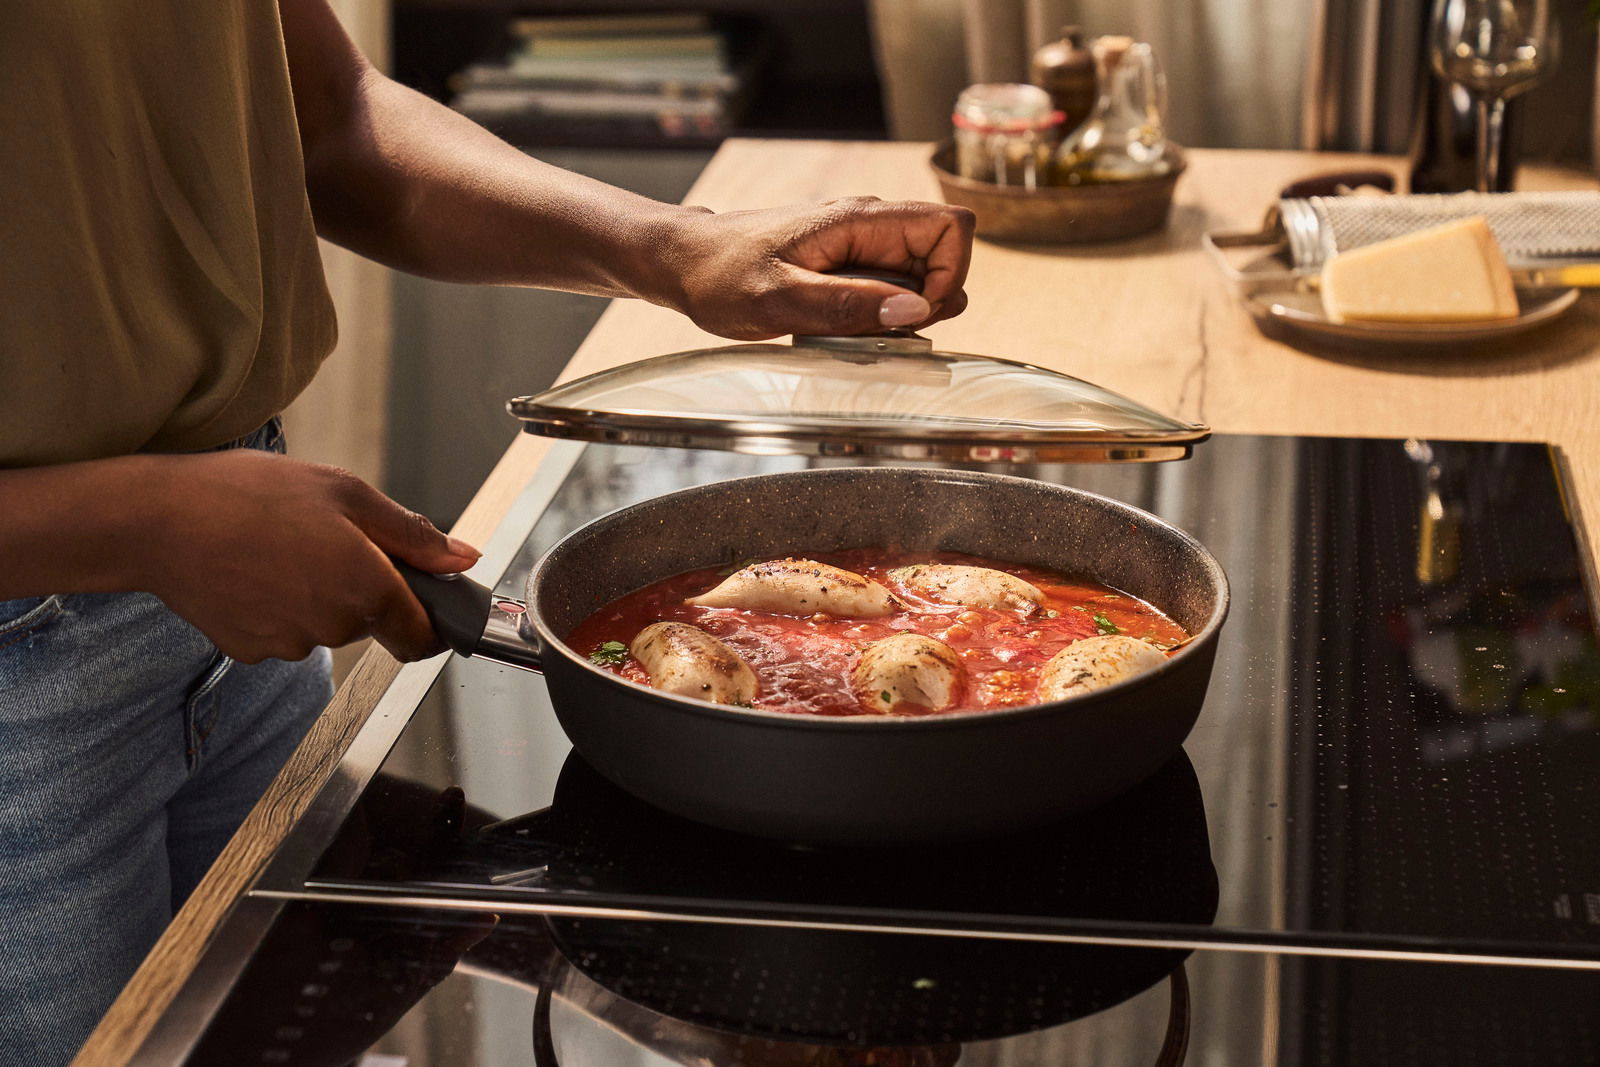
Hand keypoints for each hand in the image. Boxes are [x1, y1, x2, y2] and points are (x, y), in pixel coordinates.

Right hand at [140, 450, 479, 663]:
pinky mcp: (250, 650)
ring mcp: (289, 644)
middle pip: (372, 622)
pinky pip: (284, 633)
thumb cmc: (251, 494)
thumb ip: (413, 534)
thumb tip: (463, 558)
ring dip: (319, 596)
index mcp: (367, 587)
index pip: (422, 637)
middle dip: (363, 589)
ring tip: (281, 548)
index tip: (424, 602)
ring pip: (326, 627)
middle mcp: (333, 626)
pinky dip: (279, 608)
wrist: (159, 520)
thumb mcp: (346, 493)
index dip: (430, 622)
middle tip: (326, 540)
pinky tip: (254, 571)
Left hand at [658, 197, 974, 340]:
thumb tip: (914, 309)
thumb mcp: (779, 300)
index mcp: (858, 220)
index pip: (950, 227)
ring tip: (851, 329)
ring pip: (917, 277)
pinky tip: (839, 328)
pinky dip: (877, 316)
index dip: (949, 274)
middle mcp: (867, 225)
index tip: (913, 314)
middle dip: (928, 301)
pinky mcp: (847, 265)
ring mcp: (859, 244)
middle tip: (877, 330)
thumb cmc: (720, 276)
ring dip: (901, 313)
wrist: (683, 263)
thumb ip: (848, 305)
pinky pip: (887, 289)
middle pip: (942, 254)